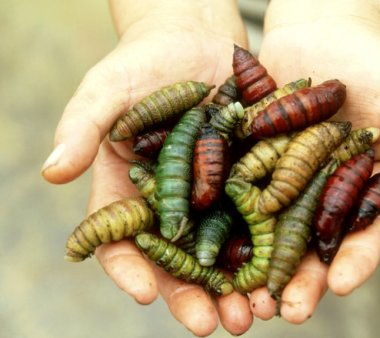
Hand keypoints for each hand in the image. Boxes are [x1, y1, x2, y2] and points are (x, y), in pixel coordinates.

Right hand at [41, 0, 253, 335]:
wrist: (195, 39)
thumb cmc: (143, 63)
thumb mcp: (109, 90)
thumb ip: (83, 126)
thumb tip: (52, 170)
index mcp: (131, 193)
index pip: (122, 242)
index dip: (130, 270)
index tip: (143, 295)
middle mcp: (173, 205)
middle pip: (180, 262)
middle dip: (197, 297)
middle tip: (216, 325)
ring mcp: (214, 197)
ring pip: (225, 253)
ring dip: (241, 287)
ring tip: (258, 312)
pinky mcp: (251, 180)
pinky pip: (263, 220)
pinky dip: (273, 249)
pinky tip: (288, 271)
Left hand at [247, 0, 379, 321]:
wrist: (324, 27)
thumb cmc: (375, 61)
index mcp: (366, 186)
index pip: (365, 233)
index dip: (355, 261)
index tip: (340, 285)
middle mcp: (324, 191)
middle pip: (313, 243)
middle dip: (300, 278)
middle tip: (285, 311)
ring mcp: (285, 178)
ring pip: (270, 230)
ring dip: (258, 265)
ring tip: (244, 298)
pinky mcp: (251, 160)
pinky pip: (238, 192)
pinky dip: (226, 220)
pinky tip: (213, 245)